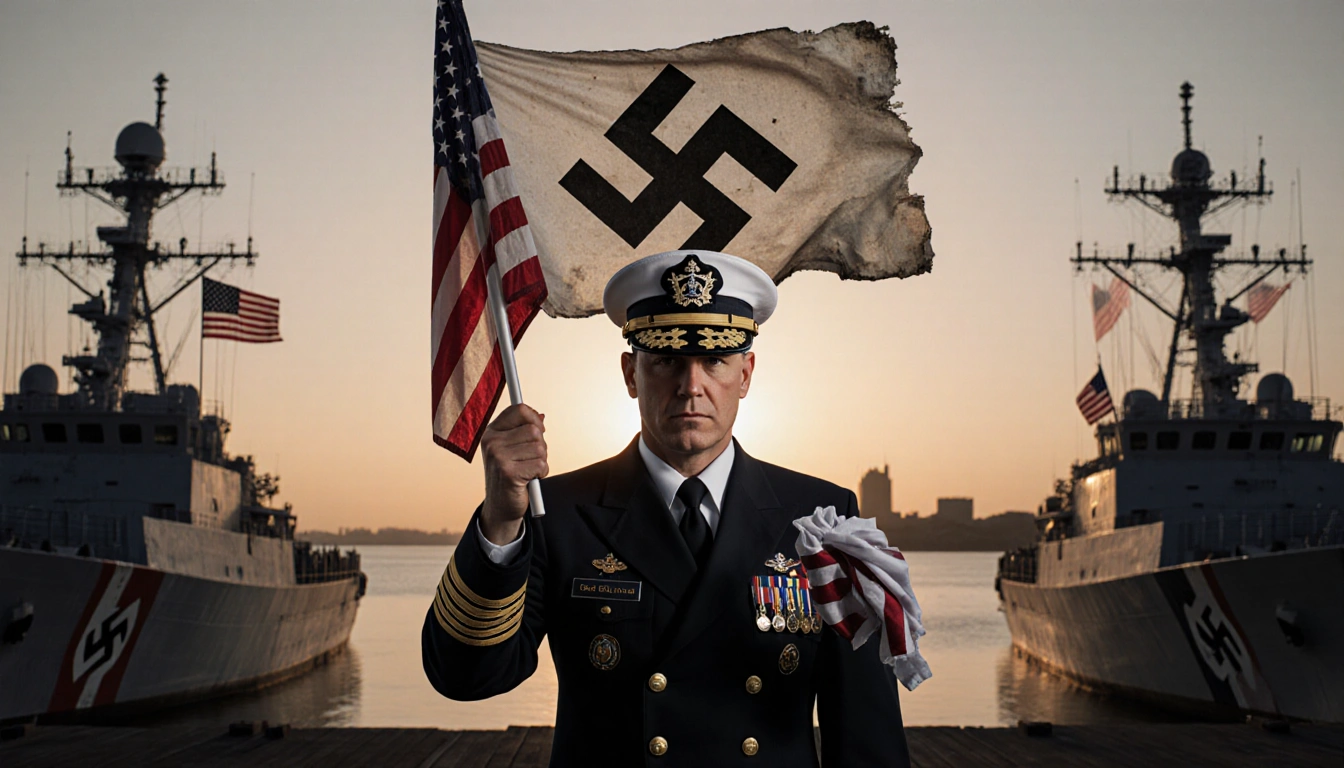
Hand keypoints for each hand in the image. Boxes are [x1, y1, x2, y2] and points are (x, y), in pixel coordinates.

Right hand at [480, 404, 547, 544]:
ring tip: (528, 470)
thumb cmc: (510, 476)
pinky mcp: (509, 473)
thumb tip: (540, 416)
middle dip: (540, 446)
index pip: (519, 410)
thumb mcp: (511, 449)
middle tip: (529, 460)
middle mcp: (492, 442)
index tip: (539, 430)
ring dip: (541, 461)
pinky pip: (541, 464)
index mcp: (491, 432)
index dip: (534, 419)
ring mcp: (498, 457)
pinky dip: (541, 473)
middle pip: (534, 430)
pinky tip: (529, 479)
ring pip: (540, 447)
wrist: (500, 507)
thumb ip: (522, 431)